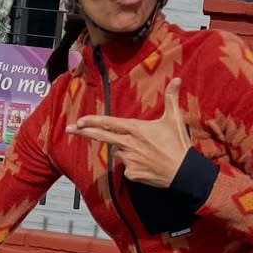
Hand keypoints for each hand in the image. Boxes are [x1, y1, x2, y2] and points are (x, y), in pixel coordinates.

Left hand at [66, 78, 189, 187]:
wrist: (183, 173)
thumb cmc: (178, 145)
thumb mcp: (175, 119)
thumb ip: (172, 98)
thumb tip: (176, 79)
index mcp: (136, 129)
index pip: (110, 123)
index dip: (93, 122)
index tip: (79, 121)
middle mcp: (129, 144)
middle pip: (102, 137)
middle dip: (83, 132)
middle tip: (69, 129)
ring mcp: (128, 160)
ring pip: (118, 152)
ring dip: (125, 150)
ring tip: (146, 151)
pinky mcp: (131, 174)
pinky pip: (126, 167)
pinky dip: (133, 164)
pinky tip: (147, 164)